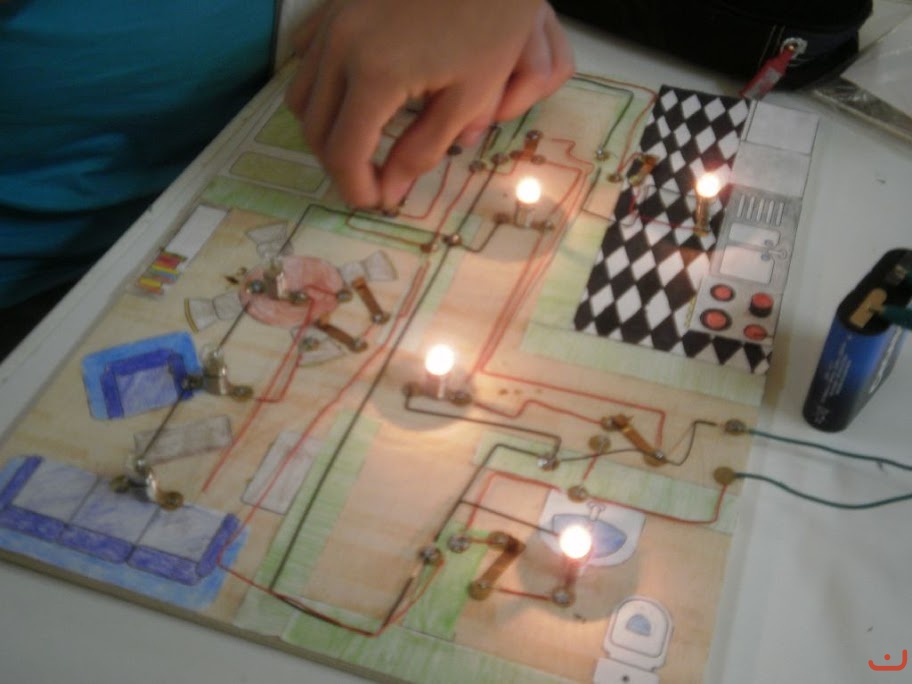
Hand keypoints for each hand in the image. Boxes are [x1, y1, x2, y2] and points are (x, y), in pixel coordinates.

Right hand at [286, 0, 573, 208]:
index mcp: (375, 76)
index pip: (343, 154)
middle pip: (315, 131)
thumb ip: (424, 150)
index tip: (377, 201)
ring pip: (301, 97)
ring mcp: (332, 22)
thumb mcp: (468, 95)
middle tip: (373, 179)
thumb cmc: (491, 21)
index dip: (356, 188)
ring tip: (363, 142)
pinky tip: (349, 93)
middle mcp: (339, 49)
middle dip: (340, 165)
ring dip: (326, 129)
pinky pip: (305, 56)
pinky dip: (318, 86)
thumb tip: (391, 191)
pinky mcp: (334, 4)